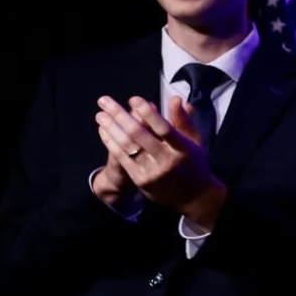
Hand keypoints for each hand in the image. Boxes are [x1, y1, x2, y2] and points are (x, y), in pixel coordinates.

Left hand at [96, 94, 225, 224]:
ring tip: (100, 115)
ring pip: (128, 146)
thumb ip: (183, 120)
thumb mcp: (195, 141)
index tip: (134, 99)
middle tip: (105, 101)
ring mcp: (153, 172)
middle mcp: (167, 160)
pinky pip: (122, 159)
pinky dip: (111, 143)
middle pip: (140, 135)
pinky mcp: (141, 180)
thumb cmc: (194, 163)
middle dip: (120, 115)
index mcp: (183, 148)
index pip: (164, 128)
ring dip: (111, 128)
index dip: (148, 113)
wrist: (194, 197)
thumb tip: (174, 98)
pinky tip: (104, 131)